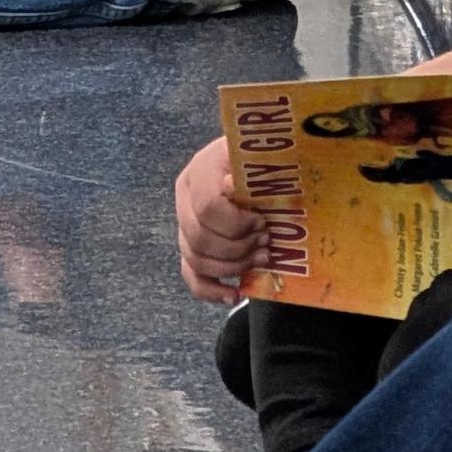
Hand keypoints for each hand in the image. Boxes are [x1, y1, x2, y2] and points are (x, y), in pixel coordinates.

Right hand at [175, 136, 264, 303]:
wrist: (256, 160)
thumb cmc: (262, 158)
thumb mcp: (260, 155)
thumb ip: (251, 165)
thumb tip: (230, 186)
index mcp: (200, 170)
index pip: (206, 207)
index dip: (236, 223)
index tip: (262, 221)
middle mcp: (185, 195)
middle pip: (199, 237)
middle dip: (238, 249)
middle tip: (266, 244)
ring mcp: (185, 220)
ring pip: (194, 258)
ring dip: (232, 267)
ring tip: (261, 261)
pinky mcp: (191, 242)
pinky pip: (190, 273)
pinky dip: (210, 290)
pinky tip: (234, 295)